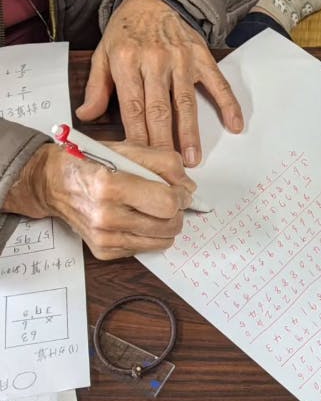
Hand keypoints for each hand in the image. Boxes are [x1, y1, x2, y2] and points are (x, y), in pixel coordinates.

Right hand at [2, 142, 194, 259]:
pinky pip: (144, 249)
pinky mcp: (103, 251)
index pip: (167, 202)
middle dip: (177, 212)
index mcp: (110, 186)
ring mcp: (103, 237)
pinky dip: (148, 235)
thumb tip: (189, 187)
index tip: (180, 190)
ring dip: (166, 225)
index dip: (181, 196)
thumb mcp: (127, 149)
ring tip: (154, 209)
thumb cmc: (90, 162)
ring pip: (162, 241)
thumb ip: (164, 163)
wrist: (51, 183)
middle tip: (169, 200)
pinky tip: (136, 218)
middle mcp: (105, 216)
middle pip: (169, 226)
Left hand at [75, 0, 243, 166]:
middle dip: (164, 141)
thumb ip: (97, 87)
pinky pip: (218, 83)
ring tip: (193, 157)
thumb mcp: (103, 54)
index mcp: (127, 62)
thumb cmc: (126, 32)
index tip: (142, 160)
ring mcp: (182, 59)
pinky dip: (228, 104)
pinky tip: (234, 124)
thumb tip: (86, 116)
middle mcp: (155, 60)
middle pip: (160, 109)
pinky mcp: (202, 56)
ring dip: (190, 132)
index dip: (138, 136)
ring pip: (186, 102)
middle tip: (169, 167)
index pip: (133, 107)